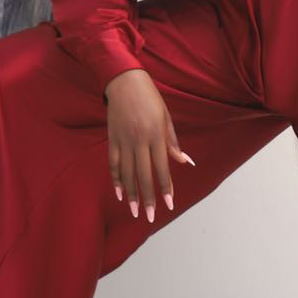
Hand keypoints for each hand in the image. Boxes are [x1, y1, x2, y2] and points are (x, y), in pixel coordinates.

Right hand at [103, 68, 194, 222]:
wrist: (124, 81)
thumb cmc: (150, 98)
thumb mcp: (166, 117)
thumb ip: (173, 142)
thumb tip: (185, 162)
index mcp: (156, 135)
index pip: (162, 168)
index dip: (166, 187)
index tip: (169, 204)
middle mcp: (139, 140)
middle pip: (143, 175)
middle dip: (148, 198)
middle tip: (150, 216)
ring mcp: (124, 140)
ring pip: (127, 173)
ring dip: (131, 194)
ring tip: (134, 210)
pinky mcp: (112, 139)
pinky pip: (114, 163)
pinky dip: (116, 179)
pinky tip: (119, 193)